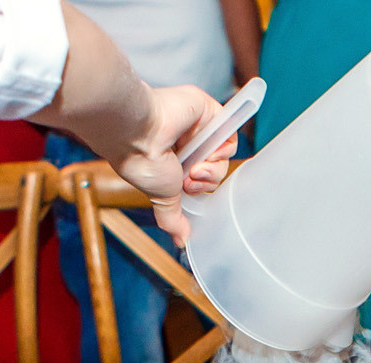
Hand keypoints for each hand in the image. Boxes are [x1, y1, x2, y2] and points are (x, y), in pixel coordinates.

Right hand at [111, 84, 236, 245]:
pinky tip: (208, 152)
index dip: (198, 188)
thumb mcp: (161, 197)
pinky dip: (223, 148)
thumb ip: (172, 218)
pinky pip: (230, 133)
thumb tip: (181, 242)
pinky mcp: (208, 112)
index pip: (198, 180)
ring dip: (213, 167)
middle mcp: (185, 145)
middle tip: (190, 178)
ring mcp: (197, 128)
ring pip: (222, 155)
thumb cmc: (143, 163)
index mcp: (172, 161)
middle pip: (213, 169)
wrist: (140, 134)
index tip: (186, 190)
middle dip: (205, 180)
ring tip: (196, 167)